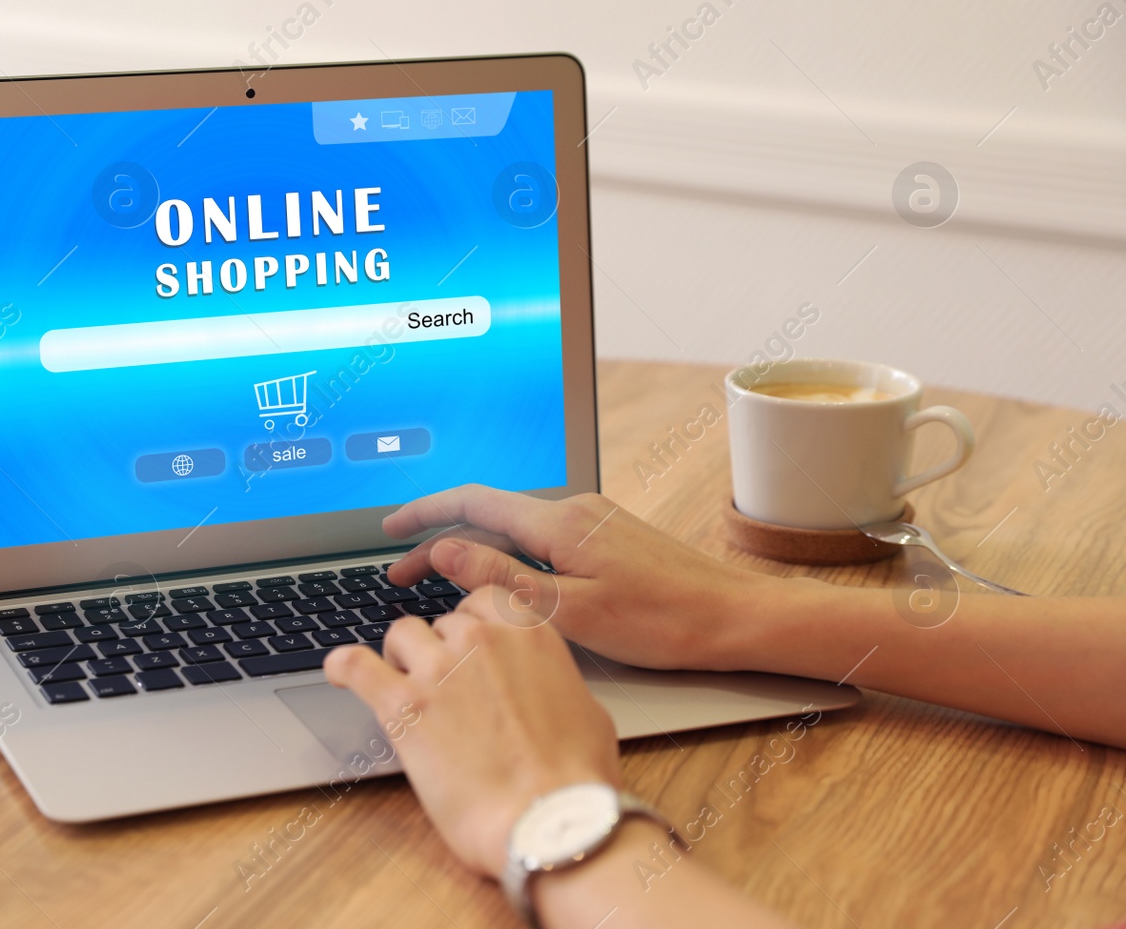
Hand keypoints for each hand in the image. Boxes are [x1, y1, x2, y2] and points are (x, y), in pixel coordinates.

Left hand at [323, 587, 619, 877]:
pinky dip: (343, 665)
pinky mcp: (402, 703)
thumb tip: (542, 691)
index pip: (483, 601)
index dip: (473, 625)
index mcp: (529, 633)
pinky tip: (339, 672)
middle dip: (441, 650)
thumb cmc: (575, 779)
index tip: (468, 646)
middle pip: (442, 622)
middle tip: (444, 686)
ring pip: (401, 634)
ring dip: (401, 657)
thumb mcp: (588, 712)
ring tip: (404, 685)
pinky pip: (355, 664)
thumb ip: (554, 683)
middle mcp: (482, 638)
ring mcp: (439, 667)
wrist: (548, 822)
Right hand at [381, 485, 780, 671]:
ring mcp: (593, 521)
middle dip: (439, 541)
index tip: (388, 533)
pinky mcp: (607, 538)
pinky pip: (541, 540)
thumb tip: (445, 550)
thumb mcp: (572, 611)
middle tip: (402, 576)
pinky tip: (502, 585)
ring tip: (441, 585)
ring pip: (514, 530)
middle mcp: (573, 510)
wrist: (737, 617)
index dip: (423, 515)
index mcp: (559, 522)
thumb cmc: (663, 622)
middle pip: (488, 515)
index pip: (472, 503)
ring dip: (472, 552)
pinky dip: (507, 557)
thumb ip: (502, 580)